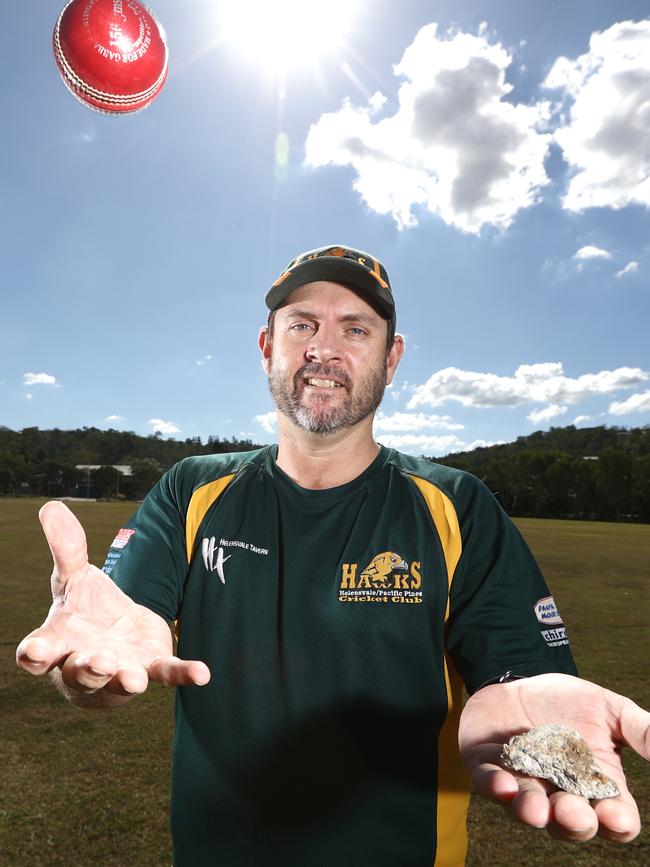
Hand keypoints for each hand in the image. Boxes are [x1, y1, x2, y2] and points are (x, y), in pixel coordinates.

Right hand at [16, 501, 209, 704]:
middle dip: (90, 668)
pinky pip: (166, 673)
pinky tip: (202, 674)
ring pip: (120, 682)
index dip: (35, 653)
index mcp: (57, 643)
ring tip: (133, 678)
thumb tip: (51, 505)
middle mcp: (84, 665)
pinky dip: (183, 674)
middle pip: (81, 672)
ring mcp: (119, 670)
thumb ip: (67, 548)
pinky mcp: (151, 666)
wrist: (114, 634)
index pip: (38, 652)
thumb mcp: (75, 577)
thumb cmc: (83, 609)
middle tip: (100, 660)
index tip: (34, 651)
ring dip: (126, 679)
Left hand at [459, 673, 648, 841]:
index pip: (614, 819)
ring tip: (536, 808)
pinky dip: (495, 787)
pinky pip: (489, 785)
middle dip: (573, 821)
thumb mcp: (609, 710)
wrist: (520, 678)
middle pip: (571, 824)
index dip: (617, 823)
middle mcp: (560, 794)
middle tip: (572, 811)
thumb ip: (641, 731)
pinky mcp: (487, 770)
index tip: (617, 815)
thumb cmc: (568, 701)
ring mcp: (523, 784)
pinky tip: (502, 784)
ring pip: (529, 811)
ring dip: (532, 812)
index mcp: (595, 786)